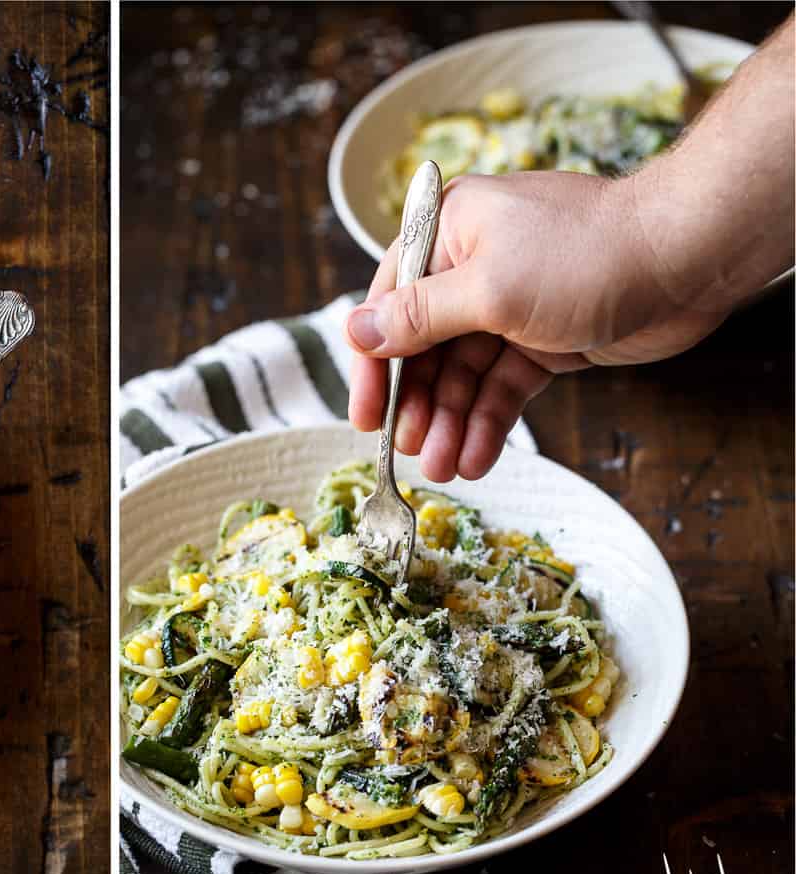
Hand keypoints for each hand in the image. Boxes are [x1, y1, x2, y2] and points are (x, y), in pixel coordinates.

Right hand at [345, 171, 727, 481]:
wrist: (690, 258)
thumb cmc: (587, 254)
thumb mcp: (489, 287)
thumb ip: (418, 317)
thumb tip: (355, 331)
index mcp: (448, 233)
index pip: (389, 305)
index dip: (374, 366)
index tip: (364, 416)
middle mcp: (472, 265)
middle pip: (424, 348)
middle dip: (418, 405)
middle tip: (409, 455)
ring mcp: (509, 305)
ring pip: (464, 374)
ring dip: (451, 422)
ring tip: (445, 469)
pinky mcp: (543, 338)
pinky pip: (502, 385)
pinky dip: (489, 420)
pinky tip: (477, 456)